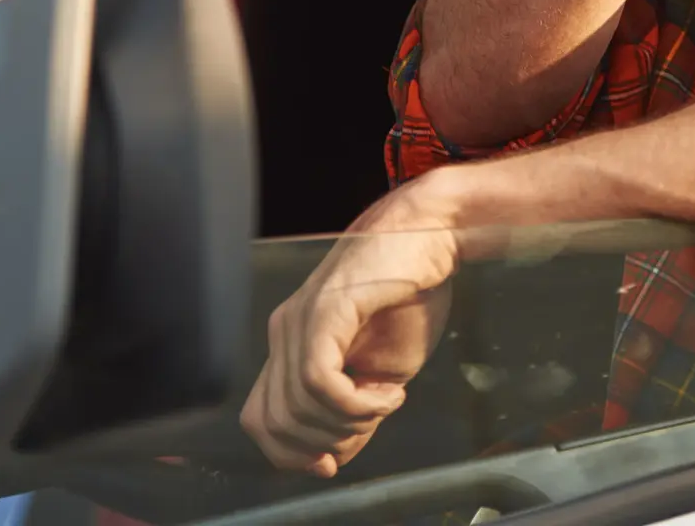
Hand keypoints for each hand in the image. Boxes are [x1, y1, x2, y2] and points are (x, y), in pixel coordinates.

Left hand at [240, 185, 458, 476]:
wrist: (433, 231)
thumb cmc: (412, 292)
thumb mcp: (383, 369)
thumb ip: (351, 410)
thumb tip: (332, 456)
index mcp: (292, 343)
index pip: (262, 419)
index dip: (290, 455)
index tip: (332, 462)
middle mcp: (284, 330)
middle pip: (274, 423)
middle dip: (325, 443)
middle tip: (372, 422)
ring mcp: (300, 318)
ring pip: (297, 408)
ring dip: (349, 423)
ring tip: (387, 400)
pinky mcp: (325, 309)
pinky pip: (319, 382)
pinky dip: (357, 404)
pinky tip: (389, 392)